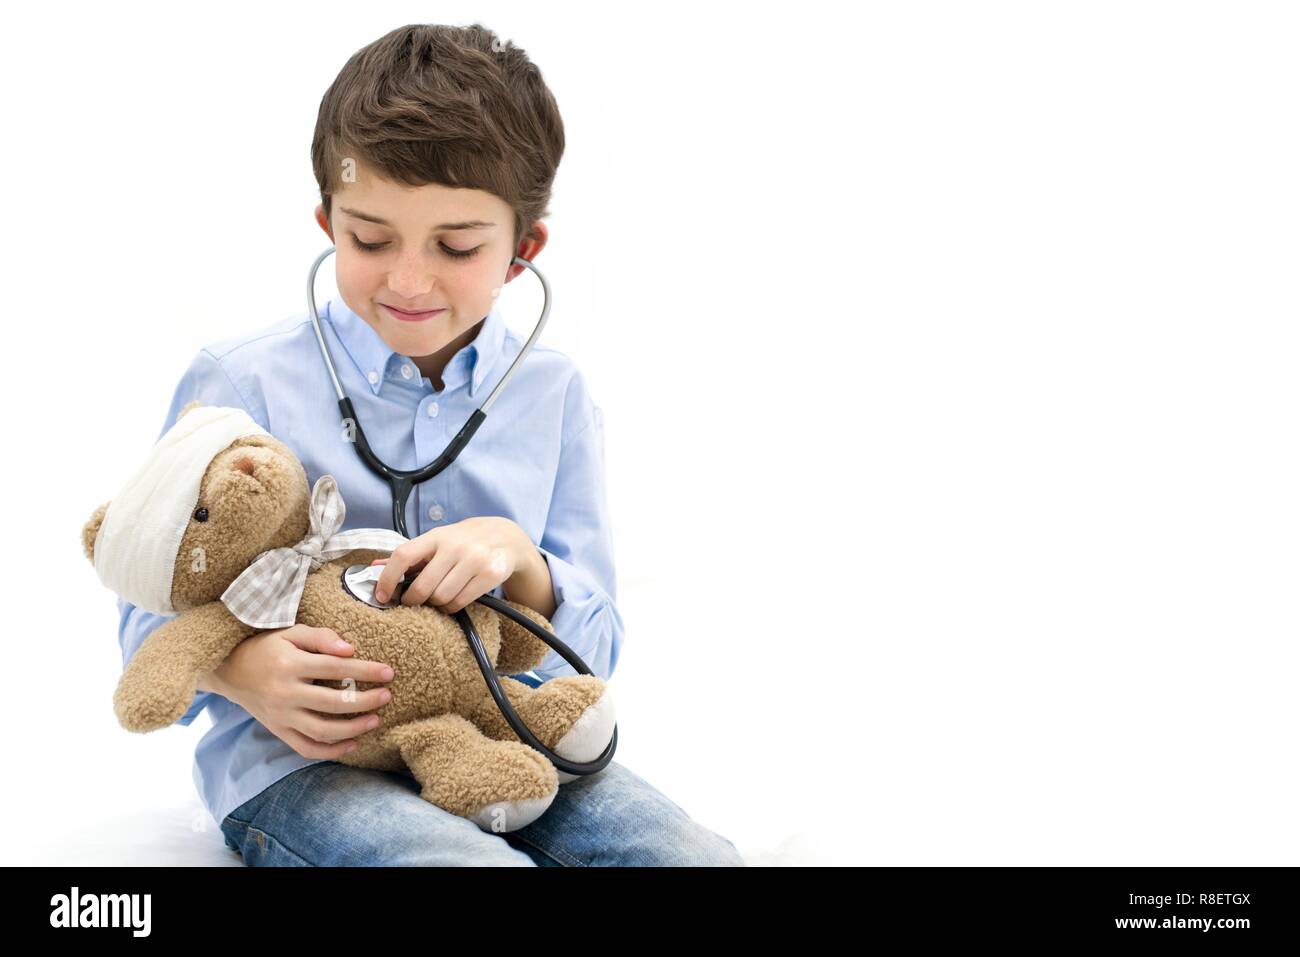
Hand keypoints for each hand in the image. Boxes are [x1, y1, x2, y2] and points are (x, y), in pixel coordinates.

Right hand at [200, 625, 394, 759]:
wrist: (230, 670)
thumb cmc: (267, 647)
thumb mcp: (291, 633)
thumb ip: (321, 637)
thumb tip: (349, 650)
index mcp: (289, 664)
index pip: (335, 668)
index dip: (365, 671)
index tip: (388, 673)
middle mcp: (284, 693)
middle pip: (332, 703)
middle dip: (365, 701)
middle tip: (386, 696)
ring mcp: (280, 716)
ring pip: (321, 731)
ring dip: (353, 729)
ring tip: (375, 720)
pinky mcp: (278, 731)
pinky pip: (305, 748)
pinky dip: (330, 751)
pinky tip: (352, 744)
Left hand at [373, 516, 527, 613]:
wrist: (505, 537)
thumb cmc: (463, 542)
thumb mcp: (436, 541)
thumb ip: (408, 556)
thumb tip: (374, 567)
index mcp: (436, 536)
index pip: (403, 555)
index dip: (388, 578)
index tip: (382, 596)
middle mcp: (455, 546)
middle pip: (423, 586)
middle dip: (413, 600)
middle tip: (413, 602)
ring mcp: (474, 560)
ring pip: (441, 598)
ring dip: (435, 605)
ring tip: (437, 598)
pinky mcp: (490, 574)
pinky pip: (460, 602)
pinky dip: (451, 607)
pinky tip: (453, 599)